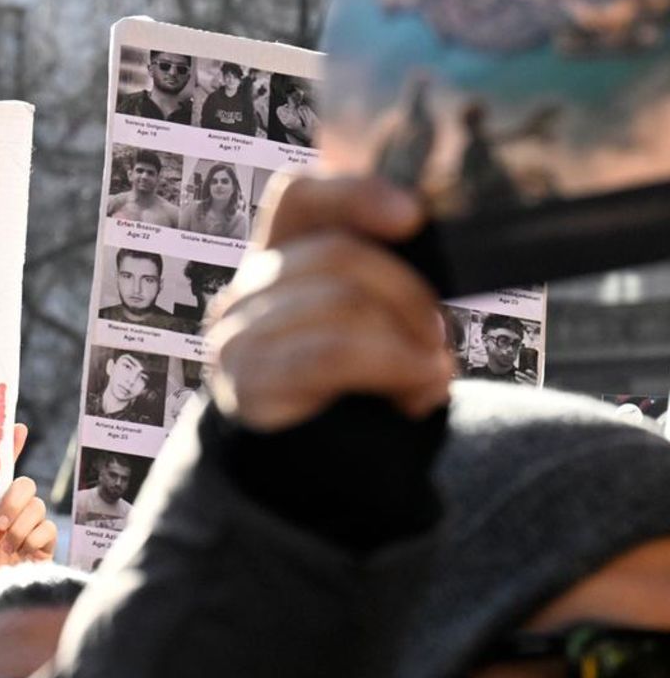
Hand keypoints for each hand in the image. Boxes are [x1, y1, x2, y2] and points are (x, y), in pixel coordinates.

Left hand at [0, 424, 56, 592]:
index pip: (3, 475)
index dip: (12, 450)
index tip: (17, 428)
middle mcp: (10, 516)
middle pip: (25, 485)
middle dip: (13, 500)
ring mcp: (29, 529)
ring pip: (37, 506)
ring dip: (19, 528)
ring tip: (7, 548)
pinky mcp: (45, 546)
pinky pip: (47, 528)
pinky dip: (33, 540)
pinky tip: (22, 556)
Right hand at [207, 175, 453, 431]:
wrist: (310, 482)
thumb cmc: (348, 396)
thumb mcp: (368, 327)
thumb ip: (383, 285)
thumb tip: (424, 251)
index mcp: (272, 265)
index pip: (297, 199)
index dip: (353, 194)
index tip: (412, 217)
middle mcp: (243, 295)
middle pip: (337, 255)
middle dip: (407, 293)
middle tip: (440, 337)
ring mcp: (237, 340)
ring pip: (340, 303)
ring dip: (404, 340)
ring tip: (427, 375)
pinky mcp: (248, 385)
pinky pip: (332, 353)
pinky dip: (391, 364)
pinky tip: (418, 387)